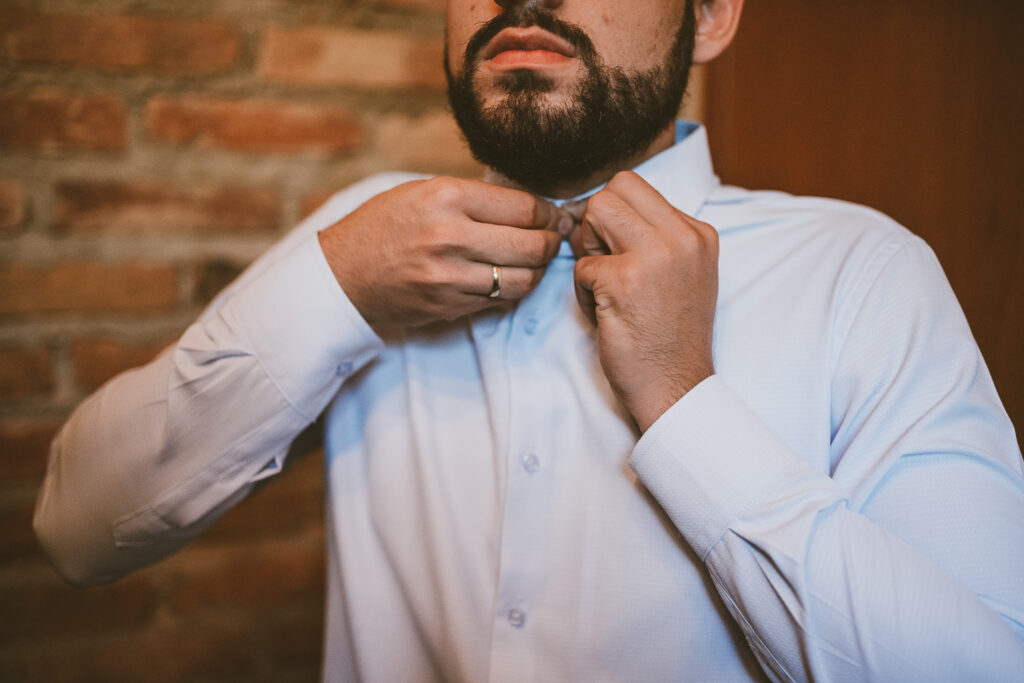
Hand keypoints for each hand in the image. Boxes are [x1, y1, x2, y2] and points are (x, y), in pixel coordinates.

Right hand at [318, 177, 572, 329]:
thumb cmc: (382, 226)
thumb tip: (529, 207)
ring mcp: (451, 276)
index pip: (523, 206)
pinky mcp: (449, 305)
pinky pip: (500, 300)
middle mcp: (451, 237)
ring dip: (538, 271)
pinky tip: (509, 277)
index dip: (548, 213)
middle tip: (554, 239)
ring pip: (523, 279)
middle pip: (532, 244)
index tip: (553, 216)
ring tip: (535, 260)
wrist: (341, 274)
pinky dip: (513, 289)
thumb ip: (474, 198)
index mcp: (447, 197)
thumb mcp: (423, 192)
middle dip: (551, 242)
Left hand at [572, 172, 718, 431]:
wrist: (676, 388)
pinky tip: (607, 316)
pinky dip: (584, 293)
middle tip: (606, 266)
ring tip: (606, 287)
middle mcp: (682, 237)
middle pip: (613, 189)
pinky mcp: (623, 280)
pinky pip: (581, 265)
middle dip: (596, 225)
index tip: (619, 252)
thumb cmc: (670, 337)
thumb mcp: (683, 274)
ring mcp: (654, 256)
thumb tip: (598, 209)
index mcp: (698, 232)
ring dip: (589, 250)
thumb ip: (655, 238)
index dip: (613, 216)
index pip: (635, 186)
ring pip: (595, 212)